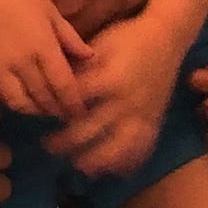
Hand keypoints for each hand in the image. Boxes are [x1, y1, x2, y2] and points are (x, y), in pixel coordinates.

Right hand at [0, 0, 90, 117]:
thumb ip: (69, 37)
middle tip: (60, 113)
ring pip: (17, 102)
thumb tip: (90, 57)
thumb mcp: (50, 11)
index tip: (79, 111)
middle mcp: (22, 63)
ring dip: (30, 109)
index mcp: (44, 48)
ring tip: (36, 107)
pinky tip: (9, 92)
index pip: (64, 86)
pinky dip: (2, 98)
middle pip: (42, 98)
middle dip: (54, 110)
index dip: (73, 103)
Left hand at [43, 17, 178, 177]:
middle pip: (89, 129)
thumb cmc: (127, 38)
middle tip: (47, 145)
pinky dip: (125, 163)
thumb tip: (51, 86)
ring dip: (94, 160)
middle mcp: (125, 101)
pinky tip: (110, 170)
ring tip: (77, 164)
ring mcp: (141, 115)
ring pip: (116, 149)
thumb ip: (77, 66)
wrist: (167, 38)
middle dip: (64, 141)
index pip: (75, 101)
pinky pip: (140, 150)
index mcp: (109, 78)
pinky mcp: (154, 122)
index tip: (41, 115)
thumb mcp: (98, 44)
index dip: (56, 110)